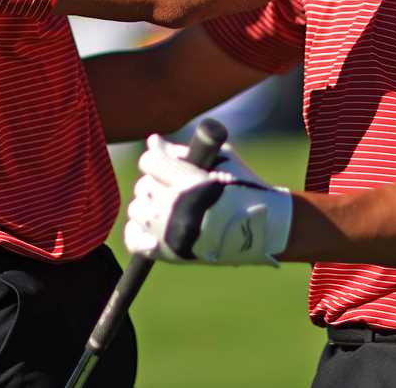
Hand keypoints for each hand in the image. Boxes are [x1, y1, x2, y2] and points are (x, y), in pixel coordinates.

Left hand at [125, 134, 292, 265]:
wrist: (261, 229)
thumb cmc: (244, 188)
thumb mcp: (220, 159)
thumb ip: (182, 151)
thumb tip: (152, 142)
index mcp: (189, 183)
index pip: (150, 161)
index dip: (157, 157)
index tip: (165, 161)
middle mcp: (174, 209)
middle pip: (143, 185)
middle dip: (156, 181)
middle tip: (173, 184)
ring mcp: (169, 234)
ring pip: (136, 210)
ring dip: (149, 204)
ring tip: (167, 205)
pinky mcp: (167, 254)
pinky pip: (134, 239)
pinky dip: (138, 230)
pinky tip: (151, 224)